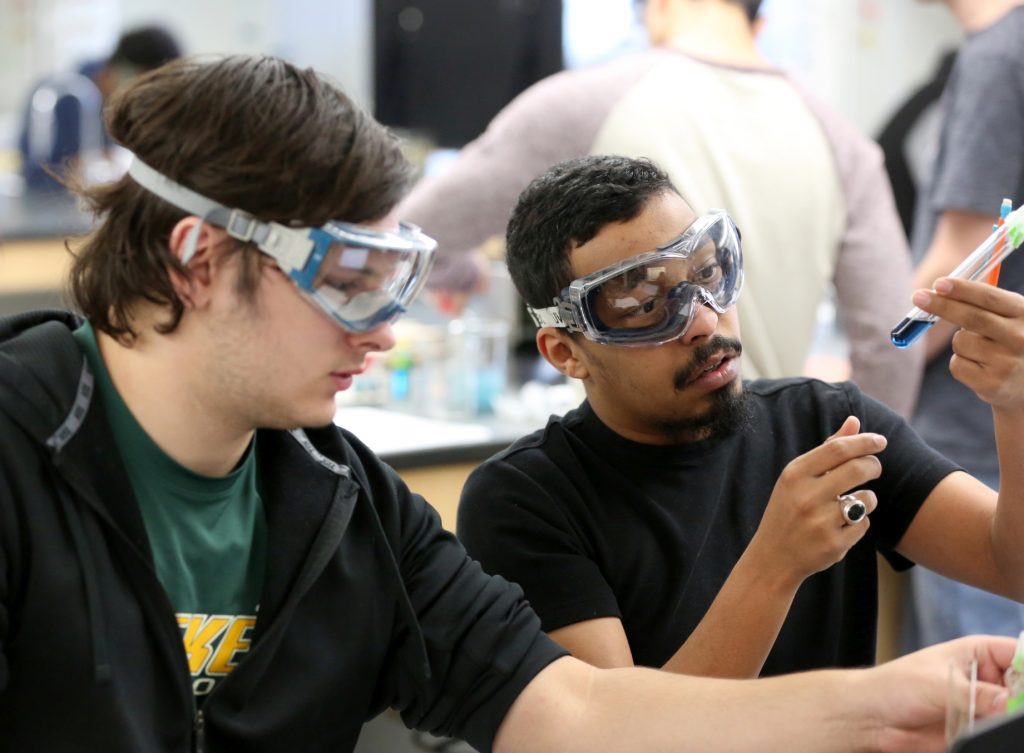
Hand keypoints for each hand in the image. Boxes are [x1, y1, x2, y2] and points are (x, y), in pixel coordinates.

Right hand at [746, 416, 884, 586]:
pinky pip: (864, 525)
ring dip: (867, 500)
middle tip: (873, 468)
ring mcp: (819, 522)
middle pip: (859, 469)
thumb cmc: (788, 509)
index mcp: (794, 474)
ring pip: (867, 499)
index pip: (838, 449)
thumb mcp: (798, 477)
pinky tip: (840, 528)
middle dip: (874, 466)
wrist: (773, 556)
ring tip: (850, 505)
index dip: (864, 442)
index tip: (881, 441)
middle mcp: (806, 496)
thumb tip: (854, 421)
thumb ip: (827, 449)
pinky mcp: (833, 544)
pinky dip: (858, 524)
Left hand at [866, 635, 1014, 752]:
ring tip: (997, 720)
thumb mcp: (937, 684)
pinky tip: (991, 734)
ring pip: (1013, 715)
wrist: (872, 718)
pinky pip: (998, 735)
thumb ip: (977, 695)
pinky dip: (1000, 736)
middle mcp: (985, 679)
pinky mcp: (977, 731)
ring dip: (1011, 719)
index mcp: (977, 653)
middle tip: (1014, 708)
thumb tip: (1010, 703)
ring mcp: (983, 707)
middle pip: (1022, 686)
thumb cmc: (894, 687)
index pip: (1019, 653)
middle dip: (1022, 699)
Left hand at [913, 277, 1023, 407]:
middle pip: (972, 318)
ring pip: (960, 342)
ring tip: (980, 350)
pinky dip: (959, 363)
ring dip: (959, 343)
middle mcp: (1020, 338)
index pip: (990, 298)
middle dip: (942, 306)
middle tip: (918, 297)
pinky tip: (979, 368)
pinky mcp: (993, 384)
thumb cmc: (1011, 342)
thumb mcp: (1010, 317)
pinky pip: (957, 365)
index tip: (939, 283)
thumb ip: (983, 302)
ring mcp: (1008, 363)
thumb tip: (941, 288)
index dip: (962, 290)